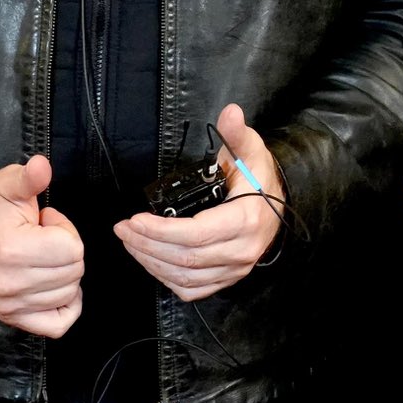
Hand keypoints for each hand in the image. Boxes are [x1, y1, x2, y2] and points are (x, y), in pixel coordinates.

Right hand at [0, 155, 84, 336]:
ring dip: (63, 273)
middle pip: (74, 272)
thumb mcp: (8, 183)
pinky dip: (66, 306)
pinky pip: (56, 325)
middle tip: (43, 237)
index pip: (73, 249)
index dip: (65, 229)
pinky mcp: (9, 316)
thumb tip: (42, 166)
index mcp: (13, 250)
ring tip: (41, 255)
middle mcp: (10, 284)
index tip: (46, 221)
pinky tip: (58, 286)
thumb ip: (29, 177)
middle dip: (66, 250)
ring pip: (68, 294)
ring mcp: (9, 305)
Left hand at [115, 103, 283, 301]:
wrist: (279, 206)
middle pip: (185, 258)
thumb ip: (237, 134)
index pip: (196, 235)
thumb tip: (230, 112)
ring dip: (151, 261)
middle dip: (147, 245)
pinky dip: (166, 278)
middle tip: (123, 229)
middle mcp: (241, 251)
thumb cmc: (260, 178)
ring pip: (185, 276)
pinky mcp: (227, 279)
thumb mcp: (250, 151)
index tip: (135, 218)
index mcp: (245, 220)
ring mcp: (234, 269)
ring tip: (130, 241)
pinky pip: (192, 289)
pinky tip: (151, 260)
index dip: (161, 230)